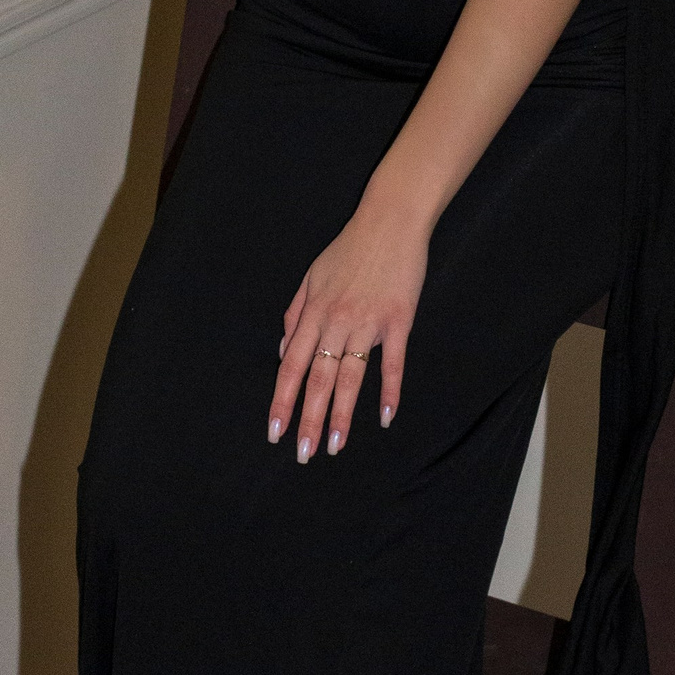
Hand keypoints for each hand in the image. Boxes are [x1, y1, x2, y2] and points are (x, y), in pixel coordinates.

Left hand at [269, 193, 429, 461]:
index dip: (282, 401)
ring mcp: (368, 323)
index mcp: (313, 313)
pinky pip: (393, 363)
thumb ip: (295, 315)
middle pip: (319, 380)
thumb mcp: (311, 277)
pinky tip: (386, 418)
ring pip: (351, 377)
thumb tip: (286, 353)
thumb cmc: (349, 248)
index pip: (292, 366)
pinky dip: (390, 391)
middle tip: (303, 454)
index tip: (275, 431)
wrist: (390, 221)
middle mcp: (336, 322)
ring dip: (343, 415)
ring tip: (336, 447)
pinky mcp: (398, 321)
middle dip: (309, 420)